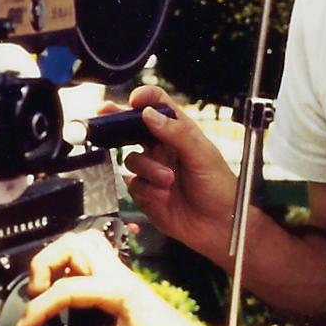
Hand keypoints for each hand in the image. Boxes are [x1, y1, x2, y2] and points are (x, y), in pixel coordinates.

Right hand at [17, 230, 206, 325]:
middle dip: (46, 263)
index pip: (68, 288)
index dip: (40, 308)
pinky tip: (63, 286)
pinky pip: (91, 255)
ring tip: (45, 286)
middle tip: (35, 294)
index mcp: (119, 291)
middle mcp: (118, 275)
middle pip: (74, 244)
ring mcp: (120, 274)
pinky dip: (70, 262)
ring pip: (83, 242)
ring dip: (58, 257)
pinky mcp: (120, 280)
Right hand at [120, 86, 238, 261]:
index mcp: (180, 132)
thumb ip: (176, 133)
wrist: (219, 227)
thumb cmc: (220, 188)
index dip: (145, 98)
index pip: (159, 105)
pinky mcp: (146, 193)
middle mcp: (163, 149)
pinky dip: (148, 191)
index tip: (135, 100)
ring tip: (169, 181)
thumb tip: (149, 114)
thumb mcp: (203, 155)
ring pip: (132, 160)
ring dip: (148, 170)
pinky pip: (134, 185)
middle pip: (133, 128)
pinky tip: (165, 197)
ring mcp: (153, 170)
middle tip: (106, 113)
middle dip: (118, 121)